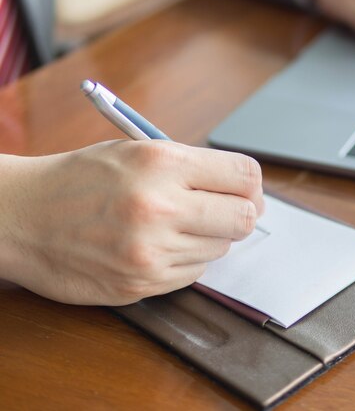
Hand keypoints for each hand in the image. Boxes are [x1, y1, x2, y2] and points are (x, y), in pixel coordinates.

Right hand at [0, 140, 263, 305]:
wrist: (19, 217)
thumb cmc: (78, 179)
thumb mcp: (135, 151)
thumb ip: (192, 168)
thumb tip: (244, 190)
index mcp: (162, 163)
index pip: (244, 176)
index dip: (251, 185)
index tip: (246, 191)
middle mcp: (161, 207)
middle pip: (243, 218)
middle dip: (240, 214)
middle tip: (224, 211)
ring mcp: (151, 251)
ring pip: (220, 248)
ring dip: (208, 238)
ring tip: (175, 225)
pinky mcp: (142, 284)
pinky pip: (194, 273)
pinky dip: (186, 260)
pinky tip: (158, 246)